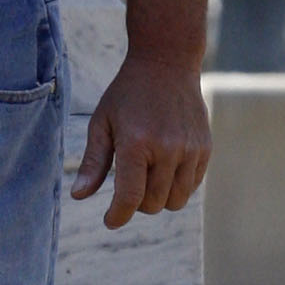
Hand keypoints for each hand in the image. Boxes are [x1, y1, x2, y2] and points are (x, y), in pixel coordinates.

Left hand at [71, 50, 210, 228]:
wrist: (167, 63)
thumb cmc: (127, 94)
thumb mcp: (102, 123)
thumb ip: (93, 162)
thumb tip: (78, 197)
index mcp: (136, 142)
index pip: (130, 197)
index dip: (117, 216)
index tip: (110, 220)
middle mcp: (167, 148)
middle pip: (152, 203)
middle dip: (136, 203)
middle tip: (128, 186)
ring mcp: (190, 149)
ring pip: (176, 201)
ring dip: (159, 199)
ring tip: (147, 178)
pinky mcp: (205, 148)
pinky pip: (192, 185)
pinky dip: (177, 186)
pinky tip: (165, 168)